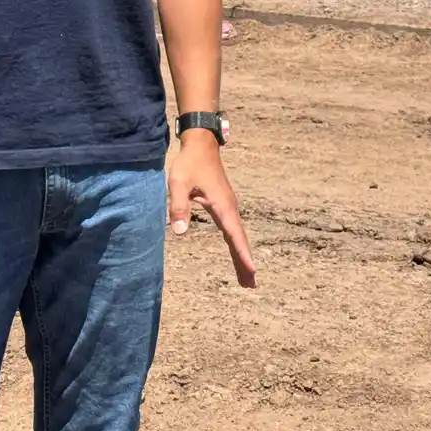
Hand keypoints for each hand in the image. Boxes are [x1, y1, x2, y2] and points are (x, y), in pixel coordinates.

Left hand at [168, 133, 256, 287]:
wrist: (202, 145)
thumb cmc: (190, 163)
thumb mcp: (179, 183)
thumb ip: (179, 207)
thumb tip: (180, 232)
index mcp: (222, 205)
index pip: (234, 235)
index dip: (242, 254)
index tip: (252, 271)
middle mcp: (230, 208)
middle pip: (240, 240)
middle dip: (245, 262)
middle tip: (251, 285)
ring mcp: (229, 207)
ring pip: (238, 236)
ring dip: (242, 256)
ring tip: (247, 278)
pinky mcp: (224, 205)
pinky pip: (233, 230)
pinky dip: (237, 245)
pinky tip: (237, 255)